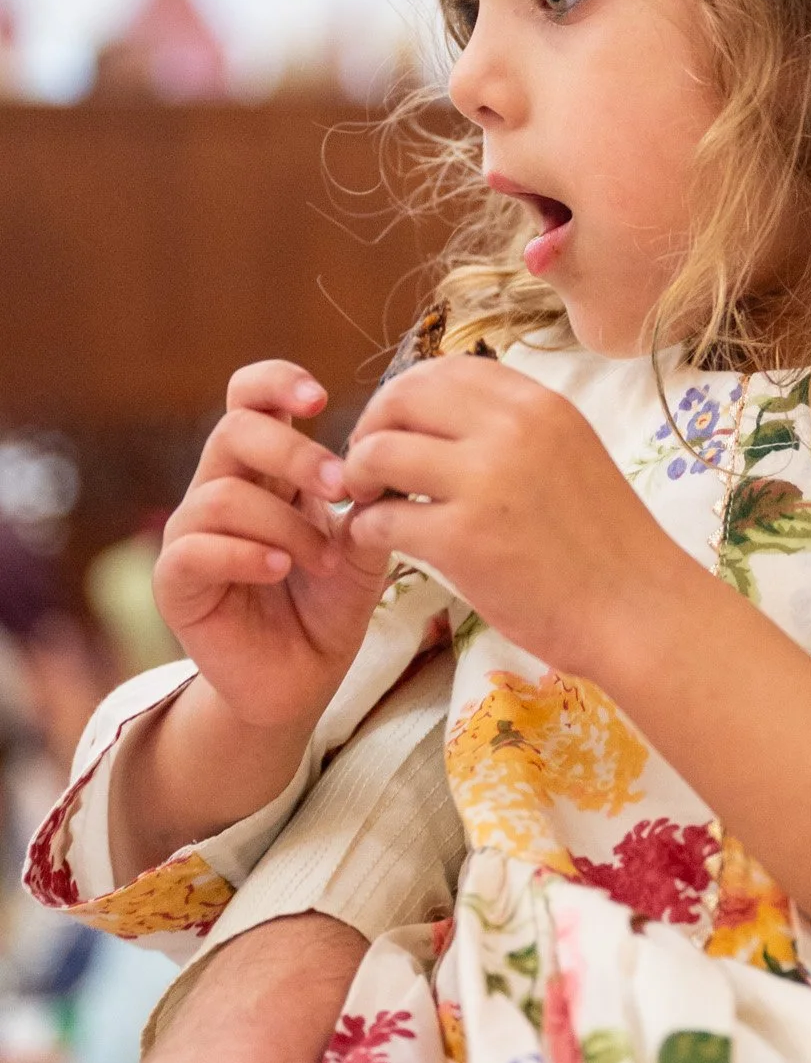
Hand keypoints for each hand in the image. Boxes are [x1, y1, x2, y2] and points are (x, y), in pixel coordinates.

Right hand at [155, 362, 389, 738]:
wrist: (302, 680)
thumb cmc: (329, 605)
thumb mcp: (363, 550)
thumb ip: (369, 506)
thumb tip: (382, 462)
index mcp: (264, 470)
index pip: (249, 399)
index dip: (275, 382)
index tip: (321, 399)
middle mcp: (221, 490)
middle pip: (234, 430)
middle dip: (293, 452)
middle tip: (340, 487)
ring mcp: (191, 534)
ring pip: (223, 494)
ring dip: (286, 524)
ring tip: (323, 561)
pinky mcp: (176, 583)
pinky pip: (194, 548)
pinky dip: (245, 553)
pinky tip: (280, 569)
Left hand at [340, 357, 674, 677]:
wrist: (638, 609)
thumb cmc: (608, 545)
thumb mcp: (571, 455)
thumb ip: (516, 430)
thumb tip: (448, 419)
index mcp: (541, 405)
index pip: (445, 369)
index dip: (404, 395)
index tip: (397, 428)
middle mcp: (512, 429)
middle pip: (402, 398)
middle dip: (371, 428)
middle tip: (369, 467)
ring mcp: (485, 482)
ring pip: (379, 452)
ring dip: (358, 477)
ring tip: (369, 504)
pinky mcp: (463, 539)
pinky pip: (382, 519)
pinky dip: (364, 529)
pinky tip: (374, 541)